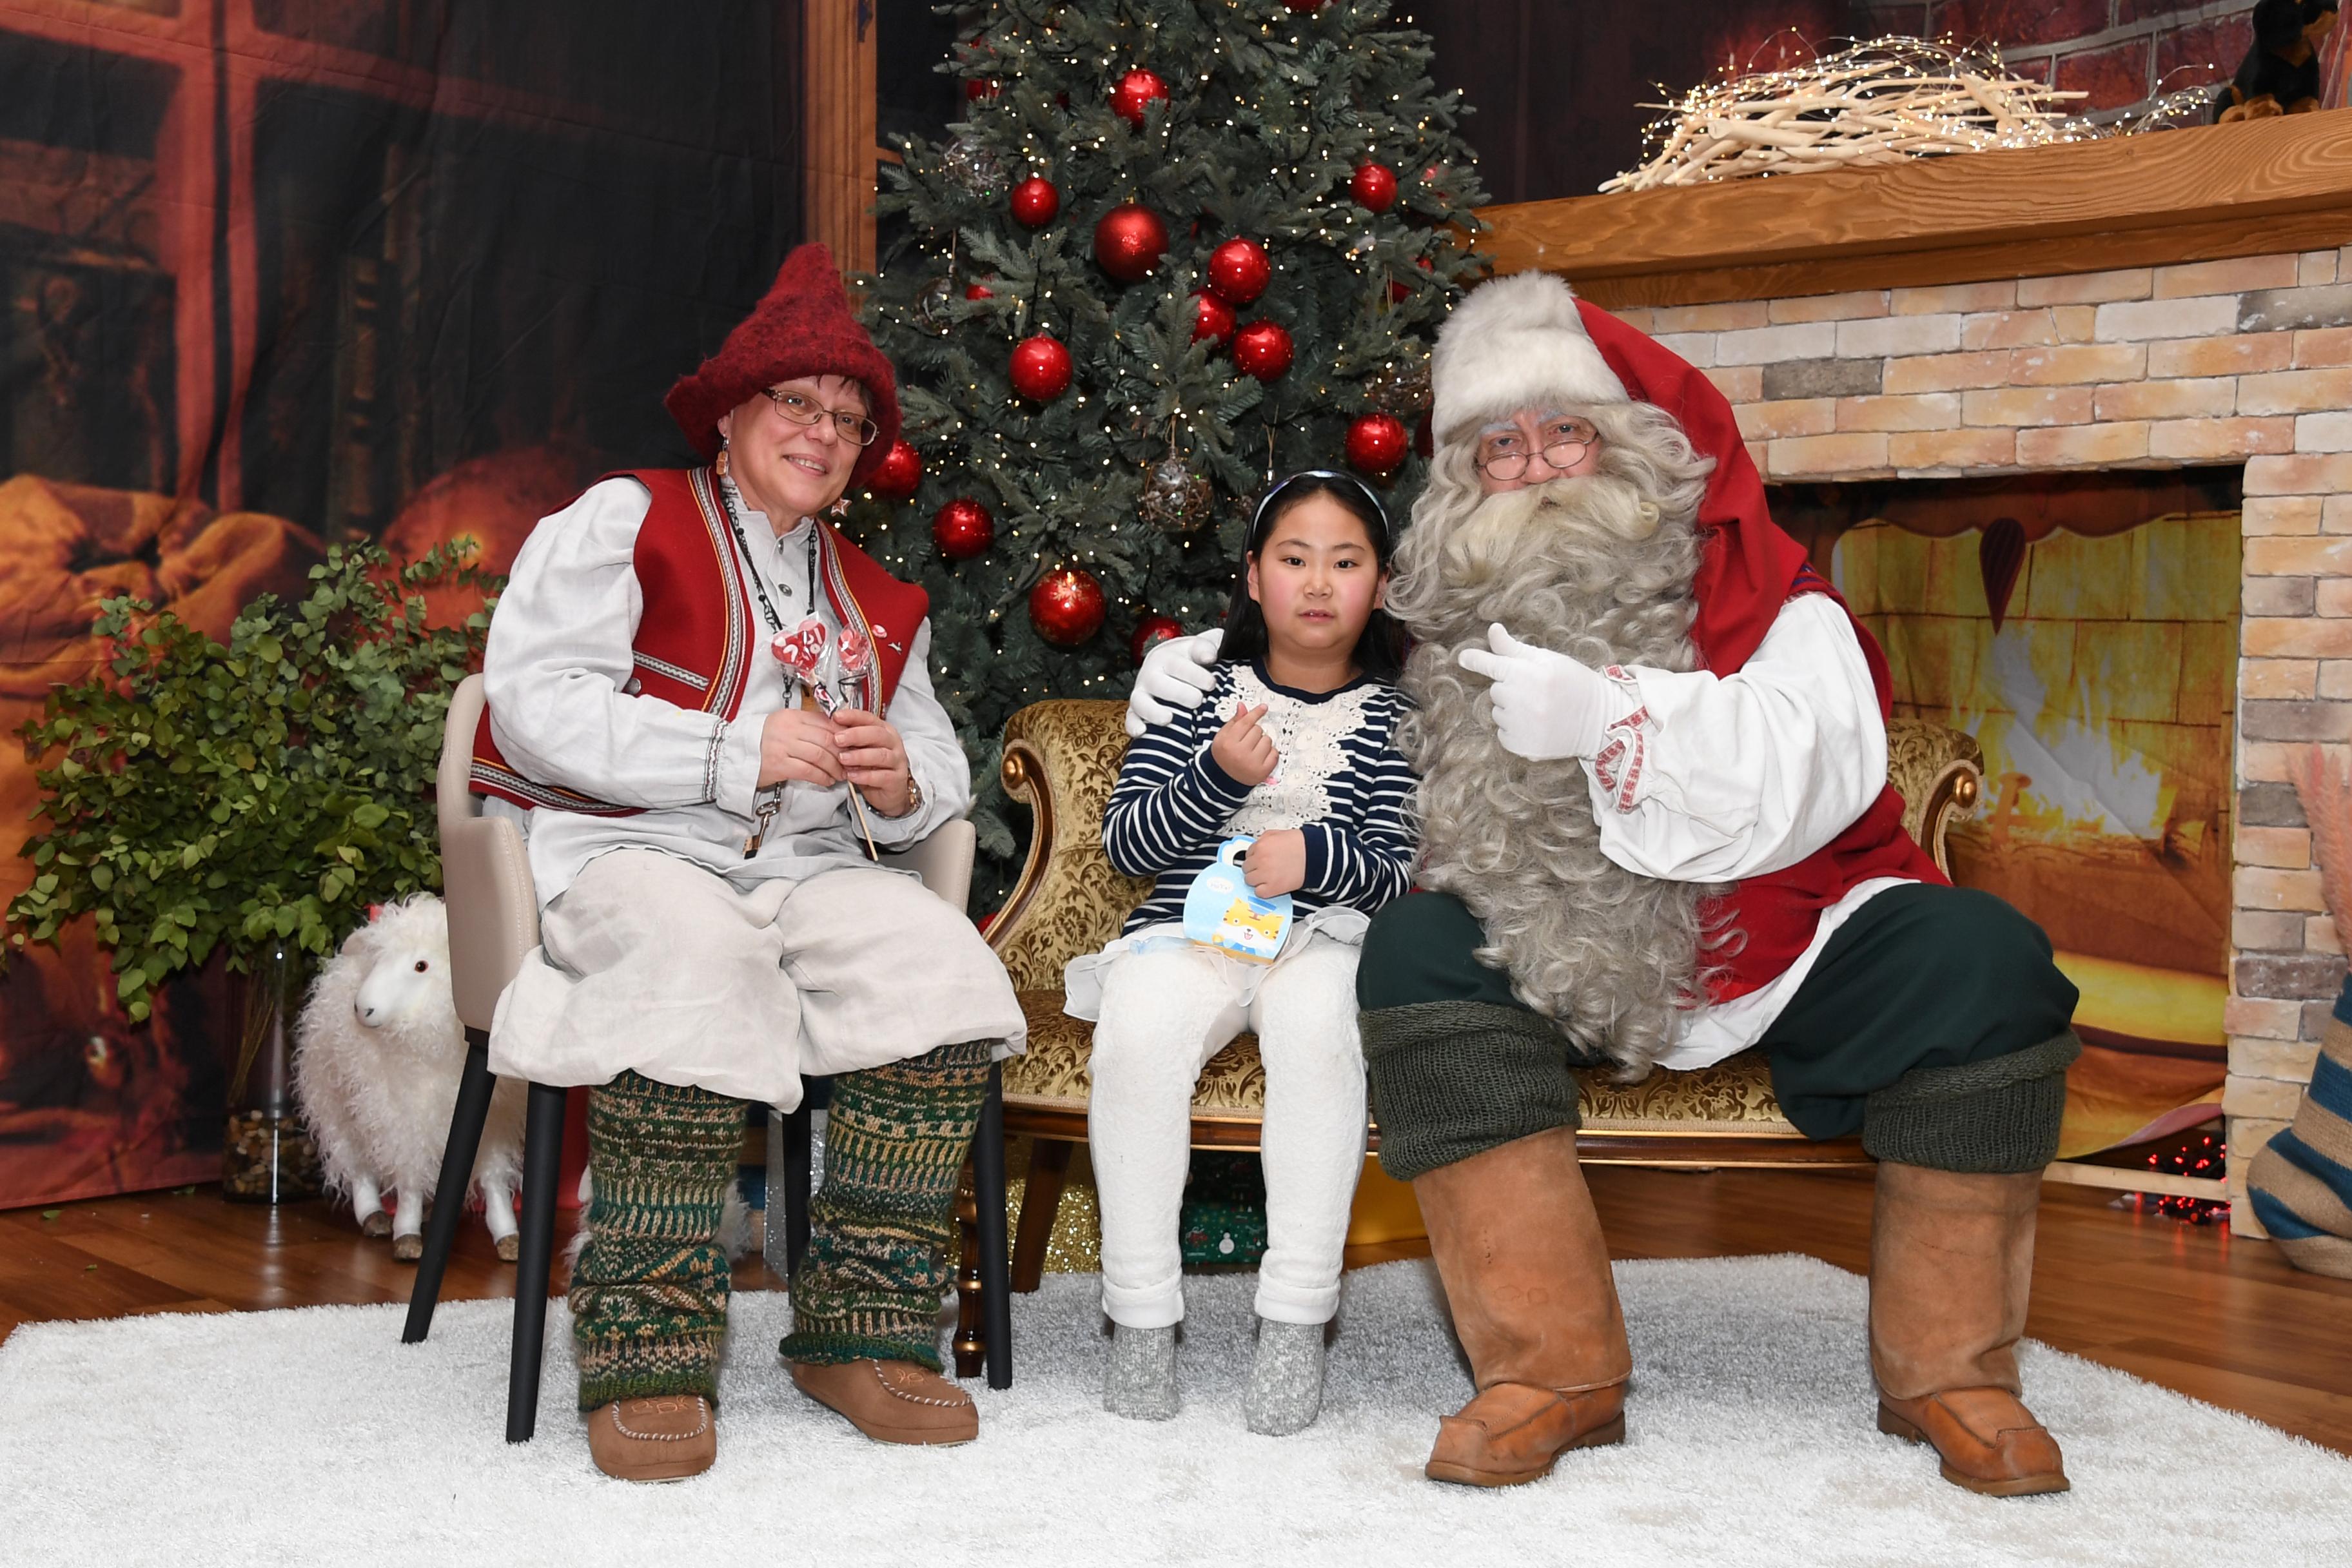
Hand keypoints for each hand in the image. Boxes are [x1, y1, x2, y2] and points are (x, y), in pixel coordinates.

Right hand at [758, 707, 845, 788]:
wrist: (736, 754)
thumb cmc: (764, 741)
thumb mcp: (785, 726)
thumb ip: (808, 727)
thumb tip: (837, 733)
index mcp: (793, 716)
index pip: (825, 722)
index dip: (843, 735)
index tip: (852, 745)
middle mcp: (789, 729)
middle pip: (826, 739)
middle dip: (842, 753)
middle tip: (850, 763)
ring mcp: (783, 746)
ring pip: (820, 755)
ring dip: (834, 767)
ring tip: (840, 775)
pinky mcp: (779, 765)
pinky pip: (808, 771)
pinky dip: (822, 777)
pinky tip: (827, 781)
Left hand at [829, 708, 914, 816]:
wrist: (887, 791)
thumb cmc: (872, 766)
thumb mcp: (860, 749)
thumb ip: (849, 738)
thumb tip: (829, 726)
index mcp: (884, 731)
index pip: (869, 718)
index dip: (853, 716)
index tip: (836, 717)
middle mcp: (893, 744)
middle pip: (877, 734)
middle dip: (856, 735)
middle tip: (837, 739)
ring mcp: (897, 762)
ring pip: (881, 755)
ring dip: (859, 756)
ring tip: (842, 759)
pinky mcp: (896, 780)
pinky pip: (882, 776)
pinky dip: (865, 776)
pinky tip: (851, 775)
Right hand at [1125, 628, 1224, 737]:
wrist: (1168, 663)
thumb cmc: (1189, 659)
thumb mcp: (1198, 648)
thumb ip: (1206, 648)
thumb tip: (1209, 657)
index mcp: (1166, 657)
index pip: (1178, 665)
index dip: (1195, 675)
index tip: (1211, 684)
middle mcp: (1150, 674)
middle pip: (1159, 684)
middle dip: (1179, 694)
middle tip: (1198, 701)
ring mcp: (1141, 693)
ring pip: (1140, 701)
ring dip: (1153, 711)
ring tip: (1168, 719)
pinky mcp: (1136, 710)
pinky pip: (1130, 718)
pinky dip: (1133, 725)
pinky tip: (1141, 732)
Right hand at [1210, 703, 1277, 786]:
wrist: (1223, 778)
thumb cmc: (1224, 755)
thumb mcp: (1223, 736)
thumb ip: (1235, 721)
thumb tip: (1242, 706)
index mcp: (1228, 742)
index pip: (1246, 722)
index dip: (1256, 713)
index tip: (1263, 707)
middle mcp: (1239, 753)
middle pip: (1258, 730)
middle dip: (1254, 732)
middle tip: (1246, 741)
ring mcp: (1252, 763)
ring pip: (1267, 740)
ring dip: (1262, 742)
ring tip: (1253, 750)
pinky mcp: (1262, 772)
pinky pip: (1275, 753)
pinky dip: (1270, 753)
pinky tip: (1260, 756)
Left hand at [1243, 829, 1305, 898]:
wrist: (1315, 856)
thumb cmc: (1301, 845)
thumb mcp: (1278, 834)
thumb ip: (1264, 839)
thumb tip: (1258, 846)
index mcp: (1261, 846)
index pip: (1247, 854)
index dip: (1254, 858)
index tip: (1259, 861)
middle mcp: (1260, 860)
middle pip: (1246, 868)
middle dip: (1254, 868)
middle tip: (1263, 869)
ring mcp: (1265, 874)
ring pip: (1249, 880)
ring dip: (1256, 879)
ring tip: (1267, 877)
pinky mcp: (1272, 887)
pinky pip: (1258, 892)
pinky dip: (1263, 890)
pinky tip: (1269, 885)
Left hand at [1454, 623, 1620, 760]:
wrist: (1600, 721)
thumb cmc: (1574, 683)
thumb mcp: (1548, 660)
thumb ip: (1515, 649)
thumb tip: (1493, 630)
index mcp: (1529, 674)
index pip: (1493, 665)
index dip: (1476, 660)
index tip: (1461, 658)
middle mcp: (1522, 700)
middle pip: (1495, 691)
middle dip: (1510, 688)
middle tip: (1537, 691)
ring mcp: (1522, 726)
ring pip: (1498, 713)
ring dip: (1511, 711)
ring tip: (1540, 710)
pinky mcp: (1522, 747)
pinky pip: (1503, 734)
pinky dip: (1515, 731)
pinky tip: (1537, 726)